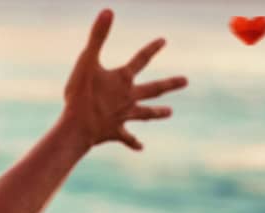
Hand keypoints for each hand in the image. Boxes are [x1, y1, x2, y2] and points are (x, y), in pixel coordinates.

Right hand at [60, 8, 187, 150]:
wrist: (78, 128)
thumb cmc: (81, 94)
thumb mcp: (87, 61)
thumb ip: (97, 37)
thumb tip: (108, 11)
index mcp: (123, 80)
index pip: (141, 60)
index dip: (152, 49)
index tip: (164, 41)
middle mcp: (128, 98)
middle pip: (153, 90)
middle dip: (169, 84)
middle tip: (186, 81)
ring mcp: (123, 116)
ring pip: (145, 114)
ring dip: (157, 113)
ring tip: (170, 113)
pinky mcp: (114, 132)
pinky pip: (126, 138)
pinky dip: (133, 143)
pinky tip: (140, 147)